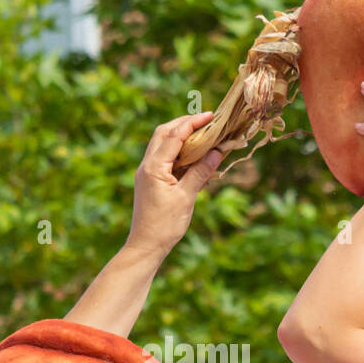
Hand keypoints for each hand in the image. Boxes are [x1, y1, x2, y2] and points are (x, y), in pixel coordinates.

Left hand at [129, 112, 222, 257]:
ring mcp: (146, 172)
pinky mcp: (150, 180)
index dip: (193, 123)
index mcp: (154, 167)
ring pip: (162, 144)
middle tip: (206, 121)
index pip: (174, 135)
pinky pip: (164, 158)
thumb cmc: (165, 225)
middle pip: (164, 133)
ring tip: (202, 135)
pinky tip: (194, 156)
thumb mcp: (186, 198)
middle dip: (184, 123)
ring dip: (180, 136)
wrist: (146, 246)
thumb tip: (217, 151)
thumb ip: (200, 172)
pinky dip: (178, 151)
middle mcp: (147, 165)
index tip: (211, 116)